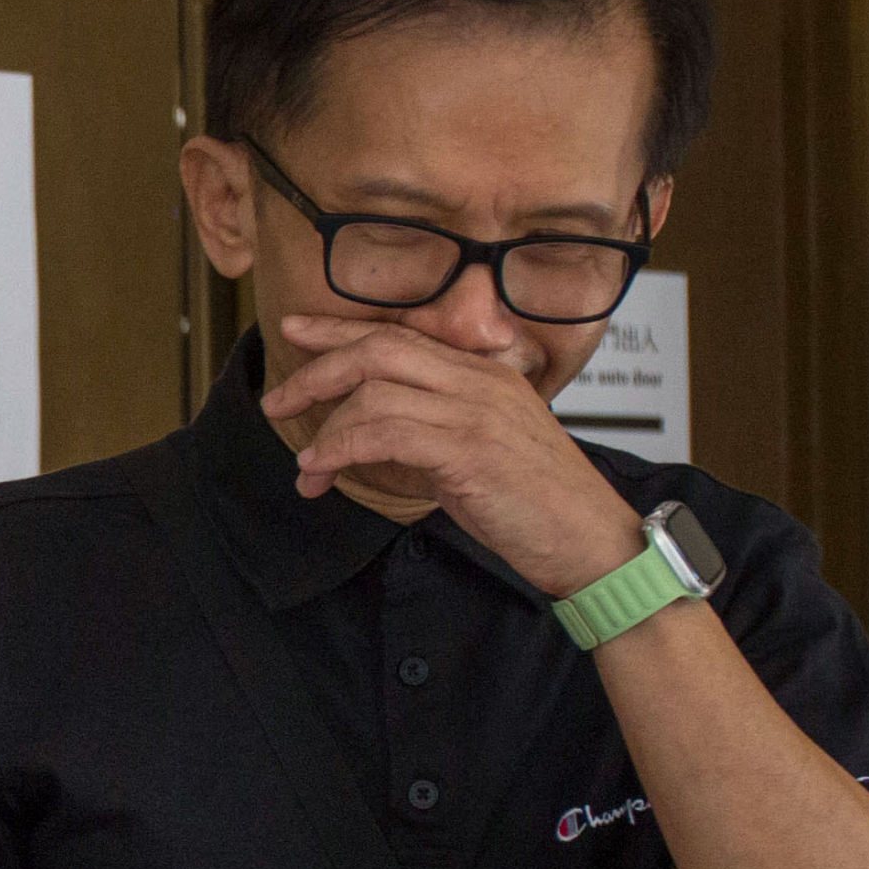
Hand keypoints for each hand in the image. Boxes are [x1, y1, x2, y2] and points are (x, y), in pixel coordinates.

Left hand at [264, 316, 647, 598]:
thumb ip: (437, 432)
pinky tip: (323, 472)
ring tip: (305, 467)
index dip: (342, 329)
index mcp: (485, 375)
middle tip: (277, 401)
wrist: (591, 539)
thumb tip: (378, 436)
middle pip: (379, 349)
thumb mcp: (484, 453)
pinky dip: (341, 449)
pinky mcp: (467, 449)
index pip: (402, 335)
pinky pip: (384, 432)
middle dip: (317, 370)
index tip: (296, 329)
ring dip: (325, 430)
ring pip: (375, 391)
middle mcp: (480, 382)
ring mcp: (475, 412)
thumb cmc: (539, 506)